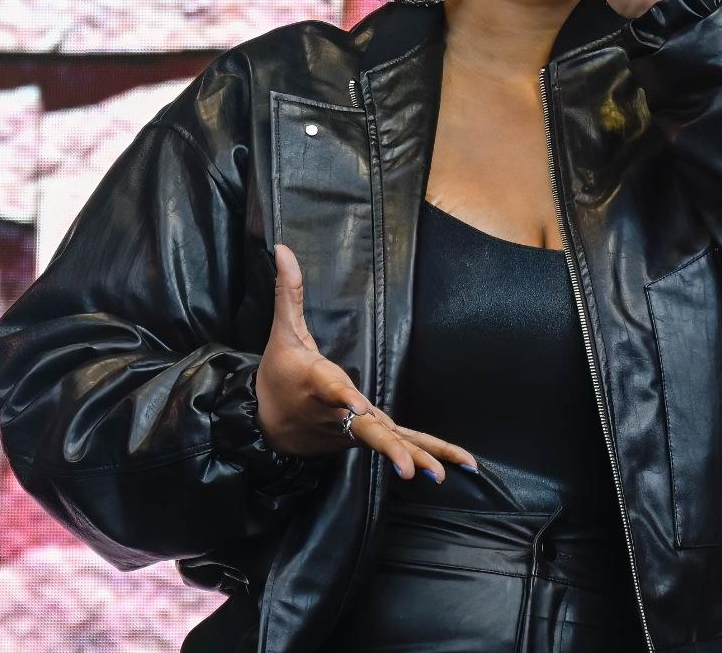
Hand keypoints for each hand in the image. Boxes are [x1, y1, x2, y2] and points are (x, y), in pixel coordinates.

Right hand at [254, 243, 477, 482]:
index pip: (332, 389)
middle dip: (389, 448)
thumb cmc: (278, 376)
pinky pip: (398, 445)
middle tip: (411, 469)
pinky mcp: (364, 438)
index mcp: (318, 383)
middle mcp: (339, 413)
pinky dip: (425, 454)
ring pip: (388, 443)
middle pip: (366, 430)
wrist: (267, 427)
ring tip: (442, 474)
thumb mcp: (282, 332)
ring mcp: (353, 430)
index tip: (356, 405)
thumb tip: (282, 248)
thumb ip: (289, 291)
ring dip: (417, 457)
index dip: (345, 397)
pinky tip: (454, 467)